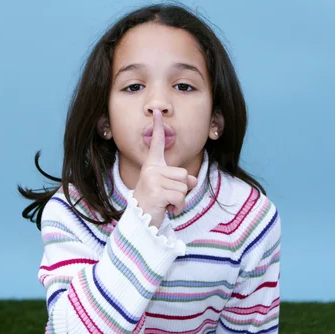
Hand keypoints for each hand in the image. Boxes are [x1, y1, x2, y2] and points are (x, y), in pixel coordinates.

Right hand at [133, 109, 197, 227]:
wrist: (141, 222)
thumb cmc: (155, 203)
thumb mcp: (170, 189)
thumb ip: (182, 181)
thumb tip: (192, 181)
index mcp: (152, 165)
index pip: (157, 143)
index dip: (158, 127)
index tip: (157, 111)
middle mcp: (150, 169)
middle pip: (183, 174)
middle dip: (180, 189)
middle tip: (165, 197)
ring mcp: (152, 180)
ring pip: (183, 187)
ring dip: (179, 199)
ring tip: (165, 203)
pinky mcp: (156, 192)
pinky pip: (180, 197)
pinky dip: (178, 207)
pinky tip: (167, 209)